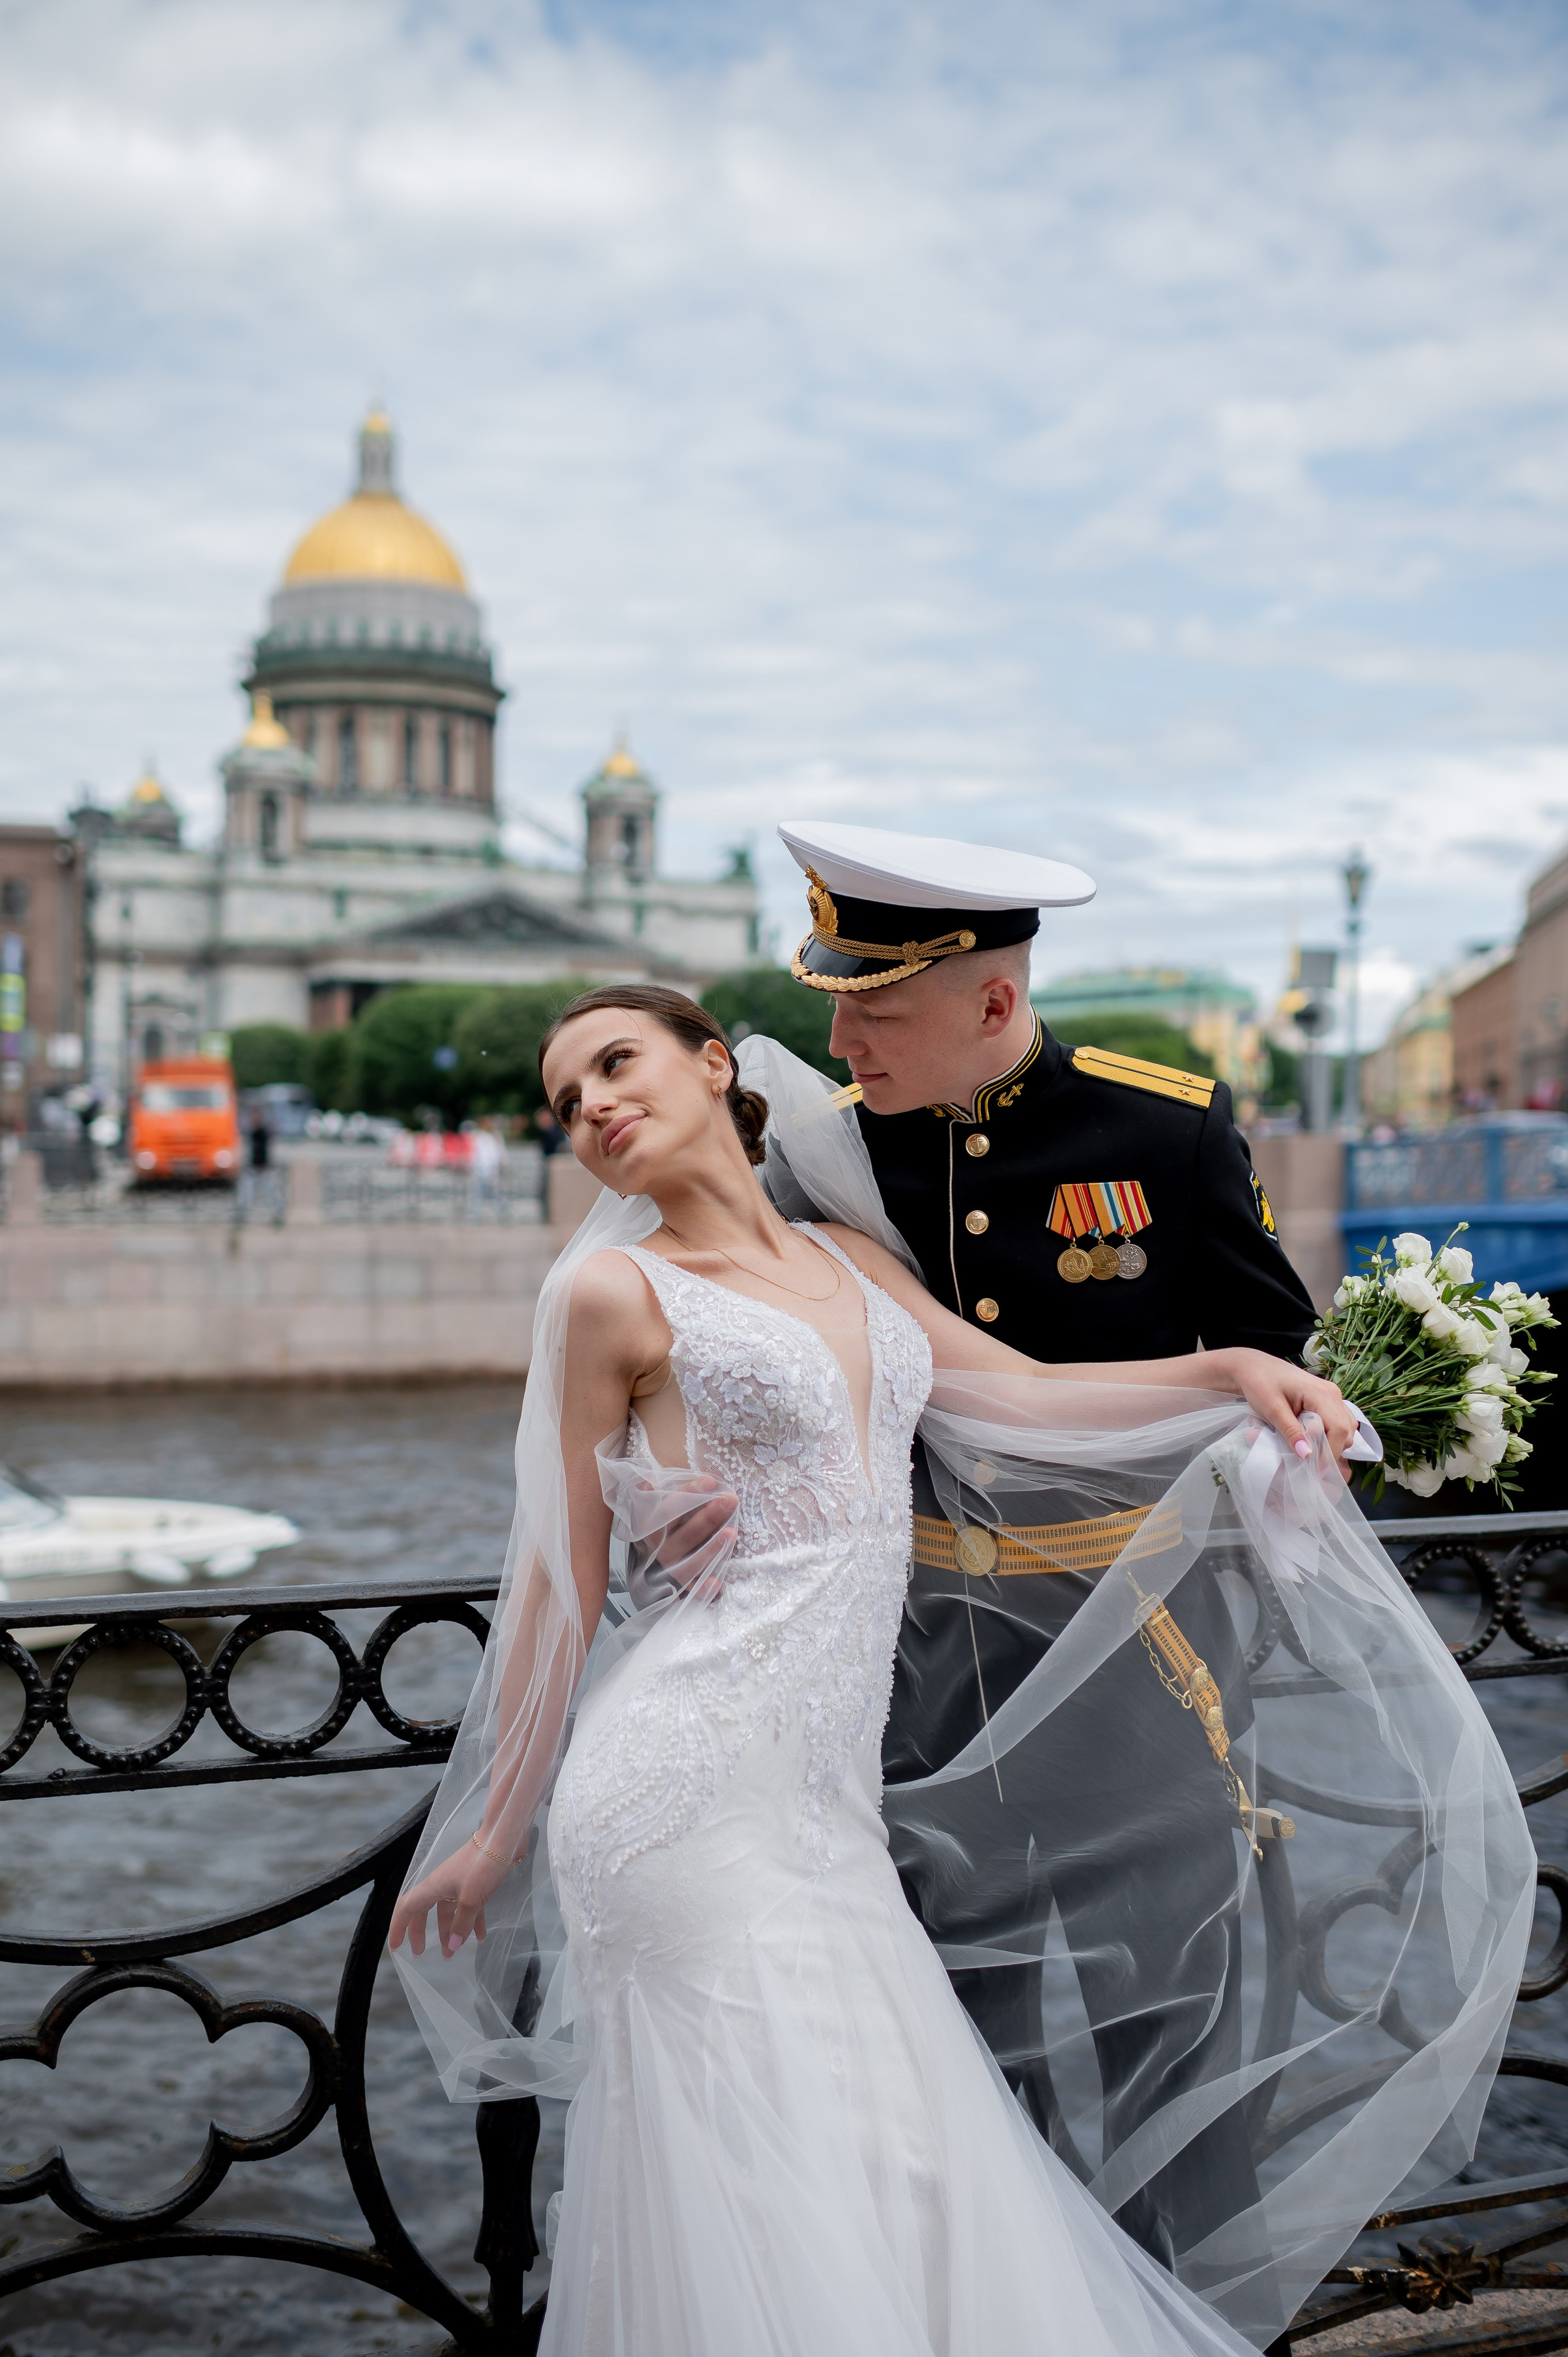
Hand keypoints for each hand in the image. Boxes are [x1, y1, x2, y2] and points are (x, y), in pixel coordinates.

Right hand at [388, 1837, 513, 1960]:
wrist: (504, 1838)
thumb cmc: (482, 1866)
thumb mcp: (471, 1899)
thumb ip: (461, 1924)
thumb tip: (451, 1947)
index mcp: (433, 1887)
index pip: (407, 1908)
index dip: (399, 1927)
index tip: (395, 1947)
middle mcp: (442, 1885)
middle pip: (425, 1912)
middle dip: (422, 1933)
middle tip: (421, 1954)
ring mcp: (458, 1883)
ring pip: (448, 1912)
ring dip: (450, 1932)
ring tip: (453, 1953)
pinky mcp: (475, 1882)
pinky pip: (469, 1907)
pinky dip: (472, 1921)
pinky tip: (480, 1937)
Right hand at [626, 1474, 739, 1608]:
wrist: (644, 1575)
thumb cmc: (657, 1535)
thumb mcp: (649, 1515)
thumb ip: (651, 1499)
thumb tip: (646, 1482)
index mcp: (652, 1530)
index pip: (670, 1509)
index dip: (689, 1494)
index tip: (710, 1481)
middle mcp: (661, 1551)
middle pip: (687, 1533)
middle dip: (710, 1517)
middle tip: (731, 1501)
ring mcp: (671, 1571)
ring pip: (692, 1562)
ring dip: (712, 1549)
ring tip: (732, 1533)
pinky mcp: (681, 1588)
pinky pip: (693, 1591)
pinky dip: (704, 1588)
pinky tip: (717, 1582)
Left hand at [1219, 1349, 1358, 1460]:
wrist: (1251, 1367)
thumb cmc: (1259, 1384)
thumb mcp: (1272, 1410)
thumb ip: (1291, 1432)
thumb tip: (1307, 1455)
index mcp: (1322, 1393)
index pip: (1339, 1429)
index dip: (1331, 1453)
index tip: (1317, 1470)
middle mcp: (1332, 1393)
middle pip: (1347, 1430)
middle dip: (1333, 1450)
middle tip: (1314, 1466)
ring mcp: (1331, 1395)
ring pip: (1345, 1427)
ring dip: (1333, 1443)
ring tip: (1312, 1455)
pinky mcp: (1325, 1399)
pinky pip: (1337, 1421)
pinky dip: (1329, 1435)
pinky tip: (1313, 1442)